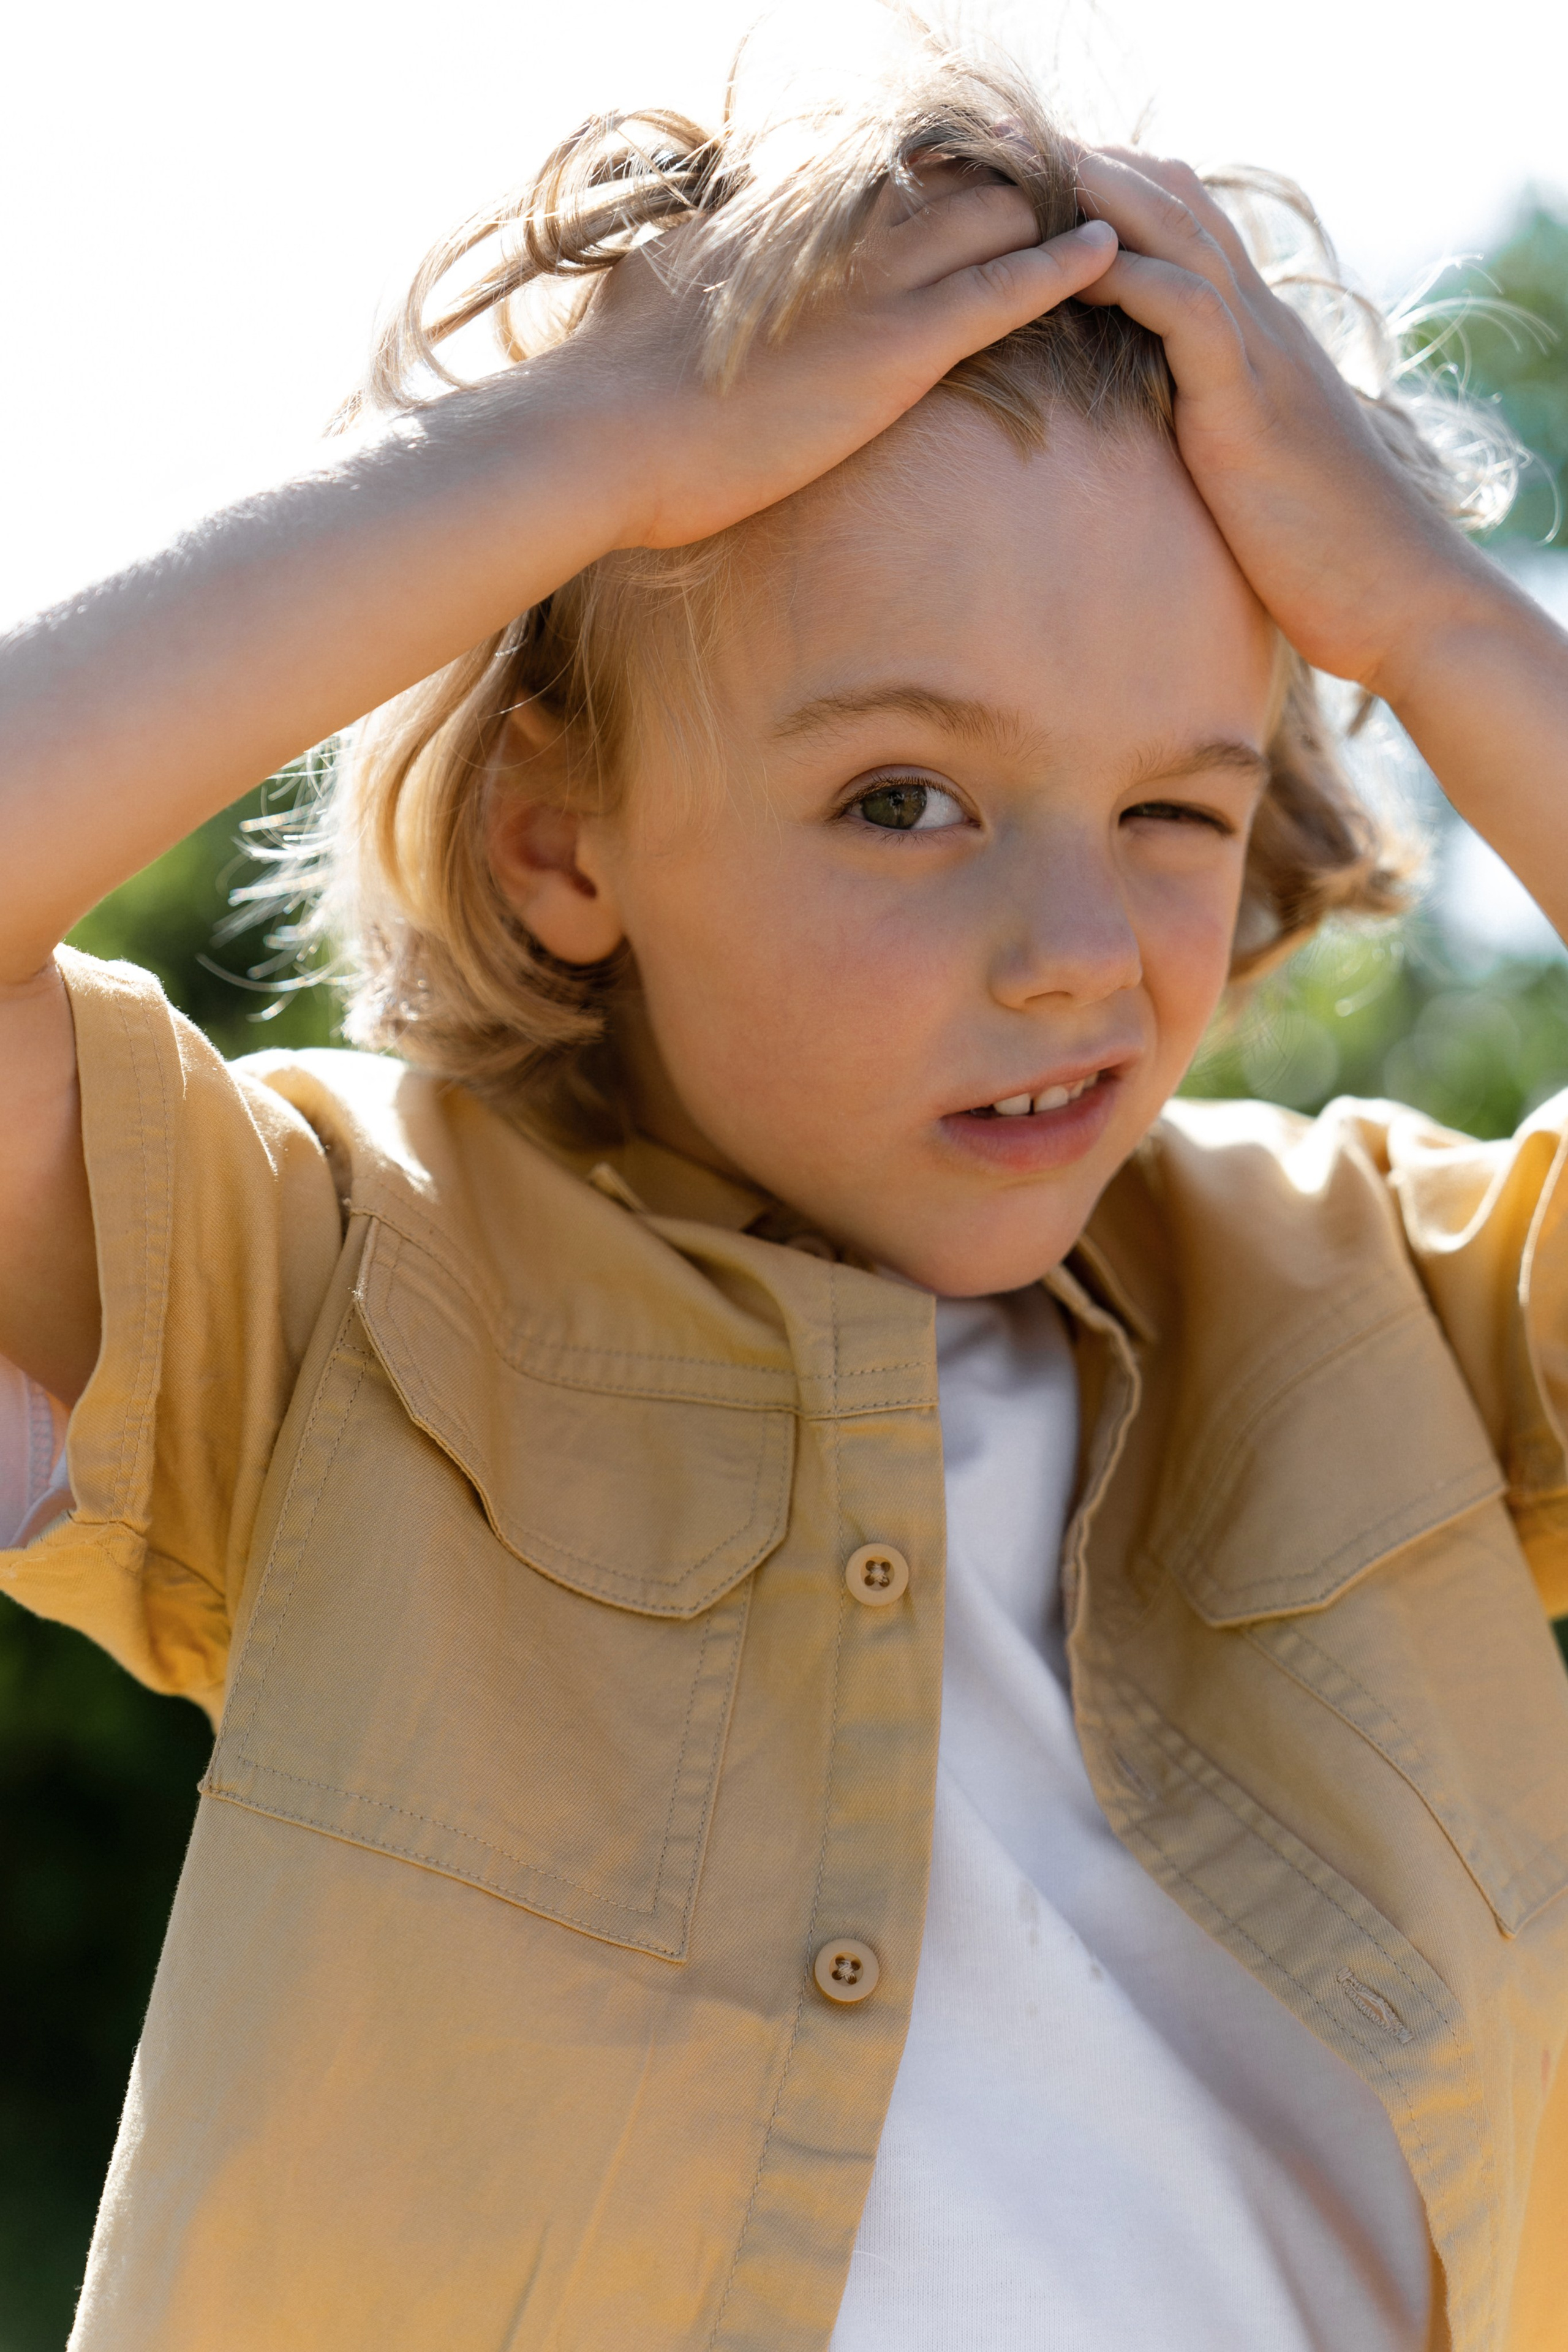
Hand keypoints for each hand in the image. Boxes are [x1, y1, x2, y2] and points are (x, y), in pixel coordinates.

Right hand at [572, 166, 1117, 550]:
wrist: (600, 440)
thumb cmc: (608, 392)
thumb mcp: (641, 299)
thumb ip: (671, 272)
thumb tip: (652, 269)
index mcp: (779, 217)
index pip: (879, 174)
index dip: (934, 172)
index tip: (971, 172)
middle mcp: (834, 231)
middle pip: (950, 177)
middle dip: (1011, 179)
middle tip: (1064, 186)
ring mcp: (869, 285)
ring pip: (992, 217)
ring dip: (1049, 213)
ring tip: (1102, 214)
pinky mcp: (896, 348)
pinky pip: (1003, 292)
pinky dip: (1063, 267)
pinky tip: (1110, 253)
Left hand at [1072, 147, 1489, 698]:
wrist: (1393, 596)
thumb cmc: (1320, 551)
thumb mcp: (1251, 471)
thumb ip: (1208, 432)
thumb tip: (1153, 437)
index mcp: (1259, 344)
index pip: (1195, 232)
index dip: (1130, 199)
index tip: (1059, 191)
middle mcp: (1263, 331)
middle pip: (1184, 210)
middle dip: (1107, 176)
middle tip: (1031, 155)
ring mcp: (1261, 361)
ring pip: (1184, 240)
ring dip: (1110, 204)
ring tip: (1041, 177)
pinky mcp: (1250, 407)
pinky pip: (1191, 313)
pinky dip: (1136, 282)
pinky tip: (1082, 273)